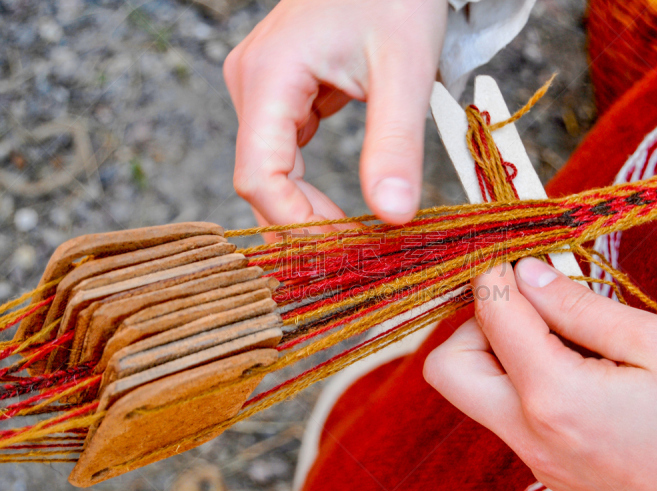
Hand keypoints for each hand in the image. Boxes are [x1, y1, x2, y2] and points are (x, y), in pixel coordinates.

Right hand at [223, 0, 447, 230]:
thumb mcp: (404, 70)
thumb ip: (395, 144)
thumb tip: (394, 218)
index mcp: (269, 76)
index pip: (259, 176)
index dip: (297, 224)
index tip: (346, 250)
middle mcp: (252, 84)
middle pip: (262, 179)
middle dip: (306, 223)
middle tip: (357, 254)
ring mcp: (263, 89)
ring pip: (273, 171)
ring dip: (310, 209)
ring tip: (354, 237)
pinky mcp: (282, 94)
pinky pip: (287, 153)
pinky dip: (313, 187)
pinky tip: (344, 206)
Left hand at [424, 258, 656, 490]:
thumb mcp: (655, 344)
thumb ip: (580, 306)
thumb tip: (526, 273)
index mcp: (554, 397)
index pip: (491, 316)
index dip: (496, 274)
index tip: (517, 255)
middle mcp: (528, 433)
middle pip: (447, 368)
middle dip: (474, 325)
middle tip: (528, 306)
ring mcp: (532, 456)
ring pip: (471, 392)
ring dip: (496, 352)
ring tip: (560, 335)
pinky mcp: (543, 466)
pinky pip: (504, 412)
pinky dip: (518, 379)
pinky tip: (571, 366)